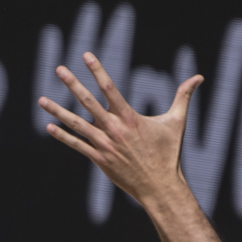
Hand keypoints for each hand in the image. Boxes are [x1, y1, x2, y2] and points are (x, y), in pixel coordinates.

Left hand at [39, 53, 202, 205]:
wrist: (160, 187)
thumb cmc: (169, 154)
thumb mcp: (177, 123)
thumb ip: (183, 97)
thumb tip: (199, 76)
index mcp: (130, 118)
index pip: (110, 88)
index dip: (97, 70)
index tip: (85, 55)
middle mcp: (115, 129)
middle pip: (88, 102)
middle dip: (72, 84)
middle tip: (59, 69)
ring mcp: (105, 145)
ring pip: (77, 124)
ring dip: (58, 111)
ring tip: (42, 99)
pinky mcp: (100, 160)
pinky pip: (77, 146)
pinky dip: (63, 136)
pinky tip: (49, 127)